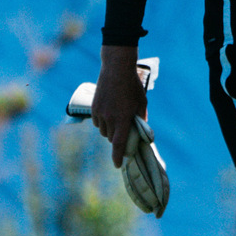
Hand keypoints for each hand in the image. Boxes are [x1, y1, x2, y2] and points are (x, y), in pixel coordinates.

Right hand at [94, 45, 147, 167]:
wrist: (116, 69)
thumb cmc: (132, 85)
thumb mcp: (141, 102)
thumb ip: (141, 118)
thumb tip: (142, 129)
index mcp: (122, 119)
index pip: (119, 143)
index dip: (118, 156)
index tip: (117, 165)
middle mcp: (109, 118)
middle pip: (111, 137)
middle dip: (117, 137)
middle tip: (124, 130)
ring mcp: (100, 113)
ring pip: (103, 131)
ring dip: (110, 130)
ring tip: (117, 118)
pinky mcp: (94, 107)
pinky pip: (97, 122)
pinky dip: (102, 122)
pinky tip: (108, 113)